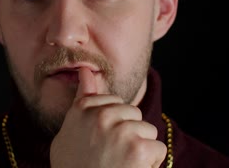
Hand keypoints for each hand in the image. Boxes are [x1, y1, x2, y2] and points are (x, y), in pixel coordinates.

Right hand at [50, 68, 166, 167]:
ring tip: (120, 165)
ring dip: (140, 150)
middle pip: (132, 114)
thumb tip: (86, 70)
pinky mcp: (139, 148)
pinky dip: (150, 165)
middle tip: (110, 157)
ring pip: (147, 130)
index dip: (111, 126)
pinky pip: (157, 149)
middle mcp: (101, 116)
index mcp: (83, 109)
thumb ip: (83, 98)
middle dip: (128, 134)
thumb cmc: (75, 166)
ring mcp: (120, 131)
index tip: (99, 143)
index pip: (112, 103)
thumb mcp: (71, 130)